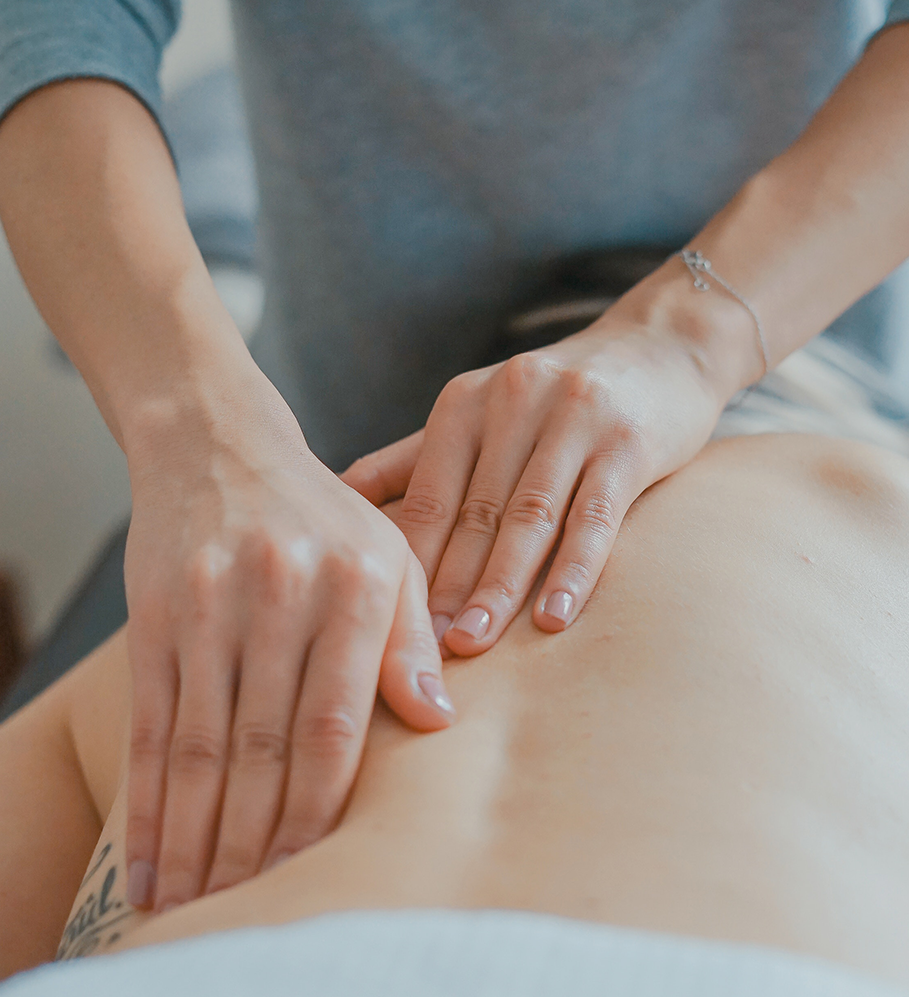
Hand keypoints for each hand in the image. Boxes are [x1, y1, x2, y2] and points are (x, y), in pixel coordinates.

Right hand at [122, 365, 452, 913]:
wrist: (218, 444)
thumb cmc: (324, 519)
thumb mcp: (390, 558)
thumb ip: (412, 640)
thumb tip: (439, 724)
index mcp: (356, 587)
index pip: (336, 726)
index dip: (320, 812)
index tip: (313, 879)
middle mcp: (281, 595)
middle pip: (264, 748)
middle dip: (254, 845)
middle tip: (248, 919)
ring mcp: (210, 606)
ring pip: (200, 748)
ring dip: (195, 840)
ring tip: (193, 912)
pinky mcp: (154, 617)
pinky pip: (151, 727)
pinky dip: (146, 803)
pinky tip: (147, 862)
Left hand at [342, 272, 750, 654]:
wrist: (663, 345)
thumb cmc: (558, 398)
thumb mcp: (480, 413)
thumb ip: (412, 459)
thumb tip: (333, 498)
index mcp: (465, 403)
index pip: (427, 496)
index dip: (408, 563)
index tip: (386, 626)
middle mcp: (513, 401)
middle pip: (473, 513)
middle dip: (446, 586)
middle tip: (422, 651)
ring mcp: (574, 418)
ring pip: (529, 517)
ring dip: (500, 586)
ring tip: (474, 643)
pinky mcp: (629, 441)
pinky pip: (595, 516)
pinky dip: (573, 570)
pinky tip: (553, 618)